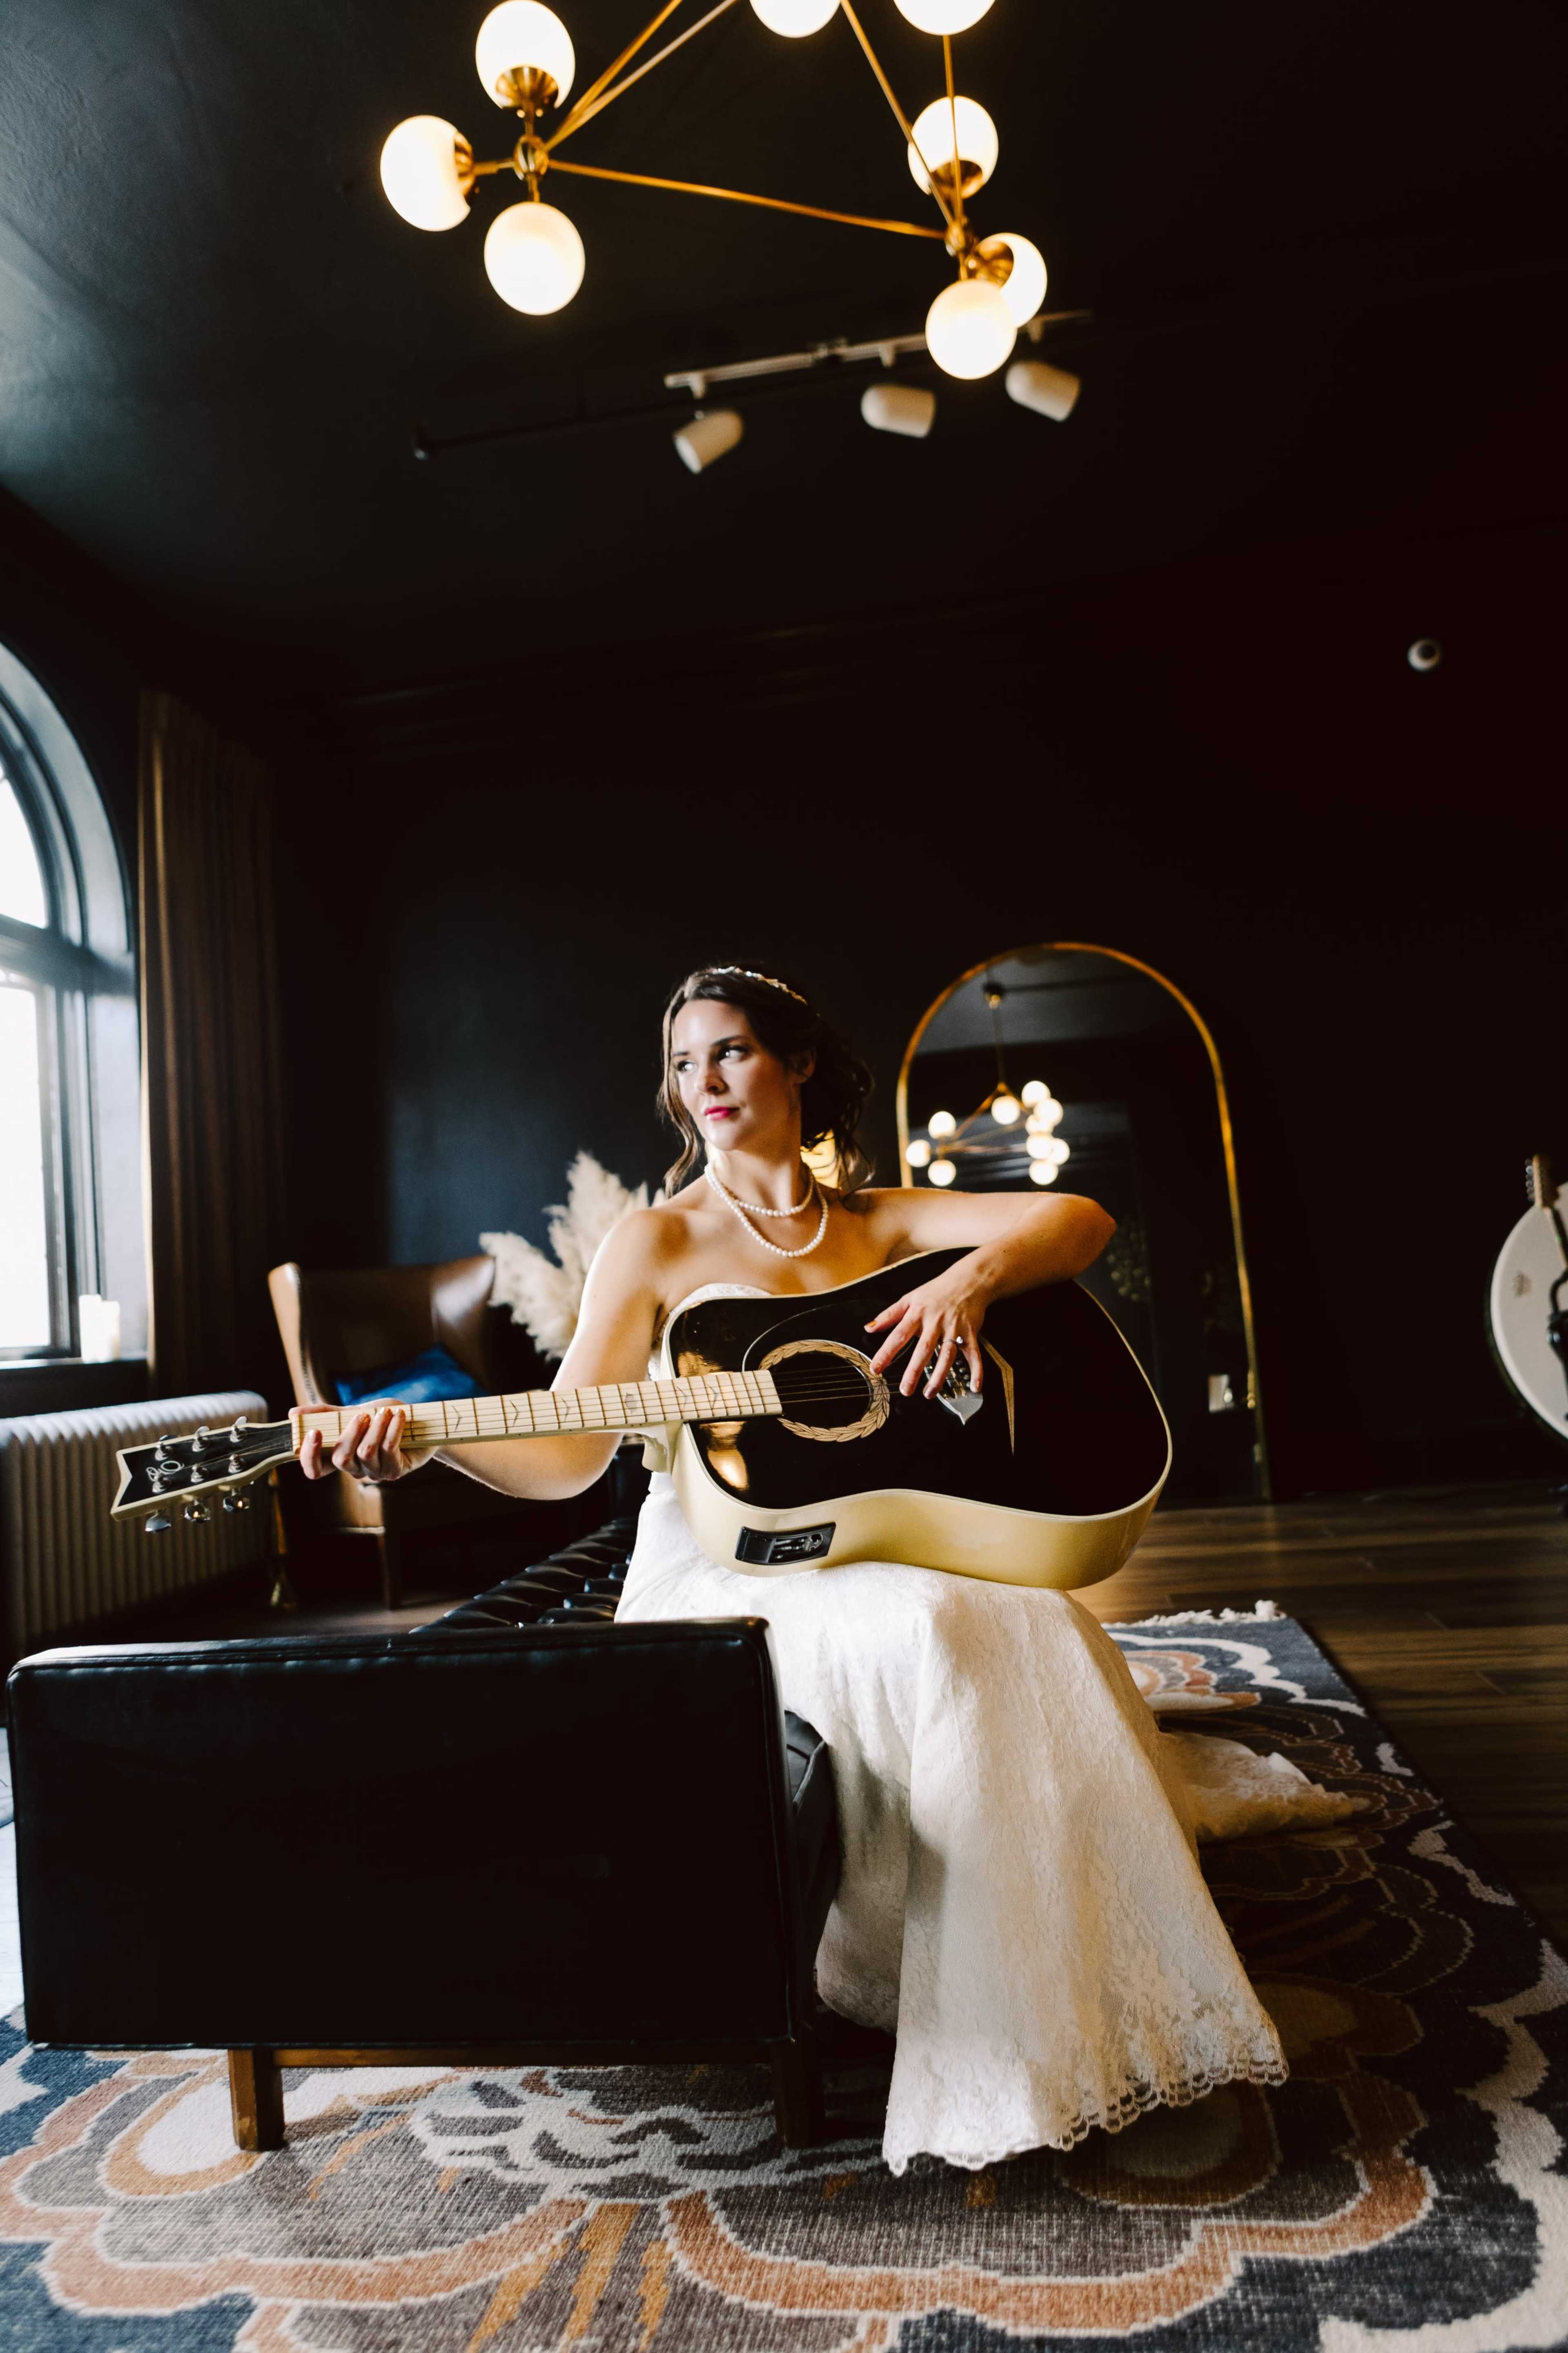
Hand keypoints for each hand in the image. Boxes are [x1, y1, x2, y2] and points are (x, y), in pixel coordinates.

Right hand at [299, 1403, 428, 1483]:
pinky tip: (399, 1416)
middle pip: (341, 1458)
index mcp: (339, 1456)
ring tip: (386, 1412)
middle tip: (363, 1414)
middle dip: (350, 1432)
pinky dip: (393, 1428)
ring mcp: (375, 1473)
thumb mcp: (352, 1412)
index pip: (314, 1469)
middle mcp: (354, 1469)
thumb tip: (293, 1414)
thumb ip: (326, 1415)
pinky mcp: (396, 1471)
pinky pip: (389, 1450)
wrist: (420, 1423)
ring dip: (376, 1427)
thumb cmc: (383, 1418)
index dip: (309, 1456)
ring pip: (366, 1453)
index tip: (313, 1432)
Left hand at [864, 1261, 989, 1399]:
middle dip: (914, 1371)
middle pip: (923, 1349)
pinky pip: (974, 1354)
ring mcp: (954, 1329)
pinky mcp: (971, 1333)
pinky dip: (977, 1371)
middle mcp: (936, 1322)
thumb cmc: (937, 1290)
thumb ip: (889, 1315)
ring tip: (929, 1393)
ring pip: (947, 1355)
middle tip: (906, 1390)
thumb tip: (868, 1327)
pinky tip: (974, 1386)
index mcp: (918, 1313)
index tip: (876, 1368)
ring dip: (939, 1376)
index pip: (899, 1335)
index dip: (886, 1352)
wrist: (969, 1280)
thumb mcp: (910, 1298)